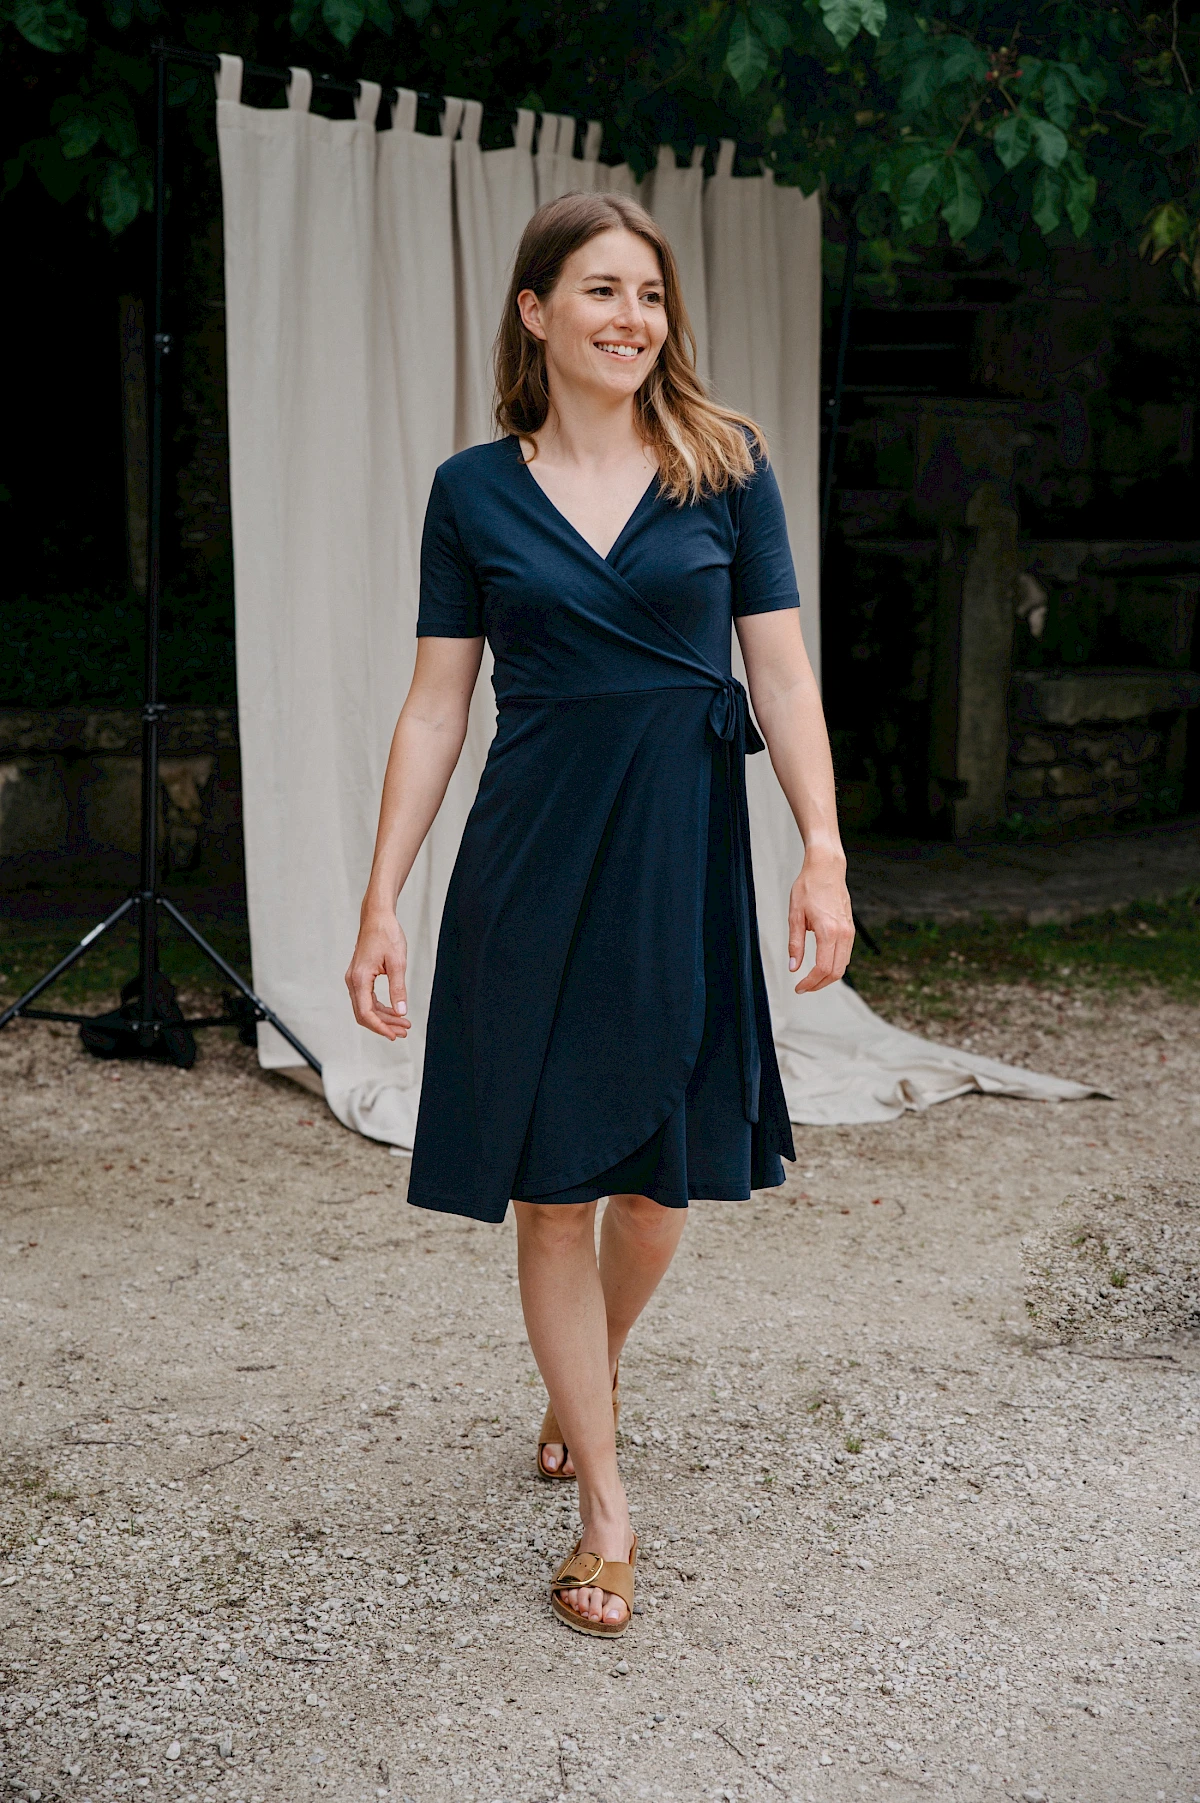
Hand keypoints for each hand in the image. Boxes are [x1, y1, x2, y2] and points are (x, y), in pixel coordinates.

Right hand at [345, 913, 411, 1038]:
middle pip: (364, 1013)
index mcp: (360, 978)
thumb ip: (398, 989)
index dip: (380, 1027)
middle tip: (404, 1031)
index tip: (394, 1035)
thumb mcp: (397, 962)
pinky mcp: (359, 976)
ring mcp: (354, 979)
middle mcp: (353, 980)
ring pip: (365, 1007)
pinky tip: (394, 1011)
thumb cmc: (386, 934)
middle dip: (384, 1025)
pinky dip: (380, 1007)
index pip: (365, 1012)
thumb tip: (401, 1012)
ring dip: (383, 1017)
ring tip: (403, 1024)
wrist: (377, 917)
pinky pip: (366, 999)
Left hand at [787, 852, 853, 993]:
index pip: (823, 968)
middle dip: (819, 984)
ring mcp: (849, 932)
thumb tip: (793, 967)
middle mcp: (843, 934)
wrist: (827, 869)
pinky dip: (834, 965)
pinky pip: (845, 954)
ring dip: (827, 976)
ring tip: (810, 979)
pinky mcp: (850, 929)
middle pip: (836, 972)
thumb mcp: (795, 916)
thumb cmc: (808, 887)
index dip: (810, 983)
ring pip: (843, 965)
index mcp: (828, 931)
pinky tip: (820, 964)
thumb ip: (795, 944)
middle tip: (803, 987)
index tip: (799, 987)